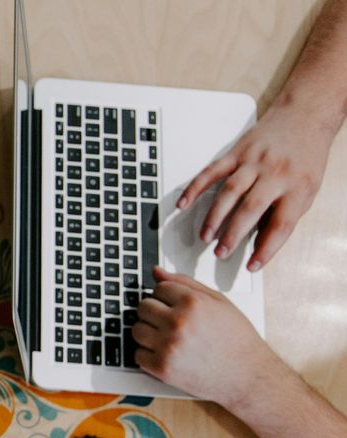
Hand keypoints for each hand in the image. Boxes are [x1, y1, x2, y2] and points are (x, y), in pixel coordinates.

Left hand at [132, 266, 288, 406]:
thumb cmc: (236, 339)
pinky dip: (149, 355)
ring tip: (169, 339)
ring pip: (136, 330)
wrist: (247, 375)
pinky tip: (168, 355)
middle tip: (171, 323)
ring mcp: (168, 345)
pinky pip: (138, 355)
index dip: (167, 297)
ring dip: (148, 333)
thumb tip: (156, 272)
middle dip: (154, 313)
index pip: (158, 288)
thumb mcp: (219, 302)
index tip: (175, 307)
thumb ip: (186, 284)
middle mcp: (178, 322)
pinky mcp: (162, 368)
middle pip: (143, 307)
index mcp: (193, 302)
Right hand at [177, 101, 335, 271]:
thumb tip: (261, 241)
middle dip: (233, 235)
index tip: (252, 265)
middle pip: (250, 210)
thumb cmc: (306, 156)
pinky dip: (195, 188)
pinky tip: (184, 204)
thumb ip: (285, 213)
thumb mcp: (307, 190)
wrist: (306, 117)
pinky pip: (212, 172)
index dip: (265, 249)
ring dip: (214, 217)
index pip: (280, 225)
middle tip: (220, 253)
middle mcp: (275, 174)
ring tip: (205, 236)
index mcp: (298, 188)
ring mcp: (254, 162)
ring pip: (229, 193)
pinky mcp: (237, 152)